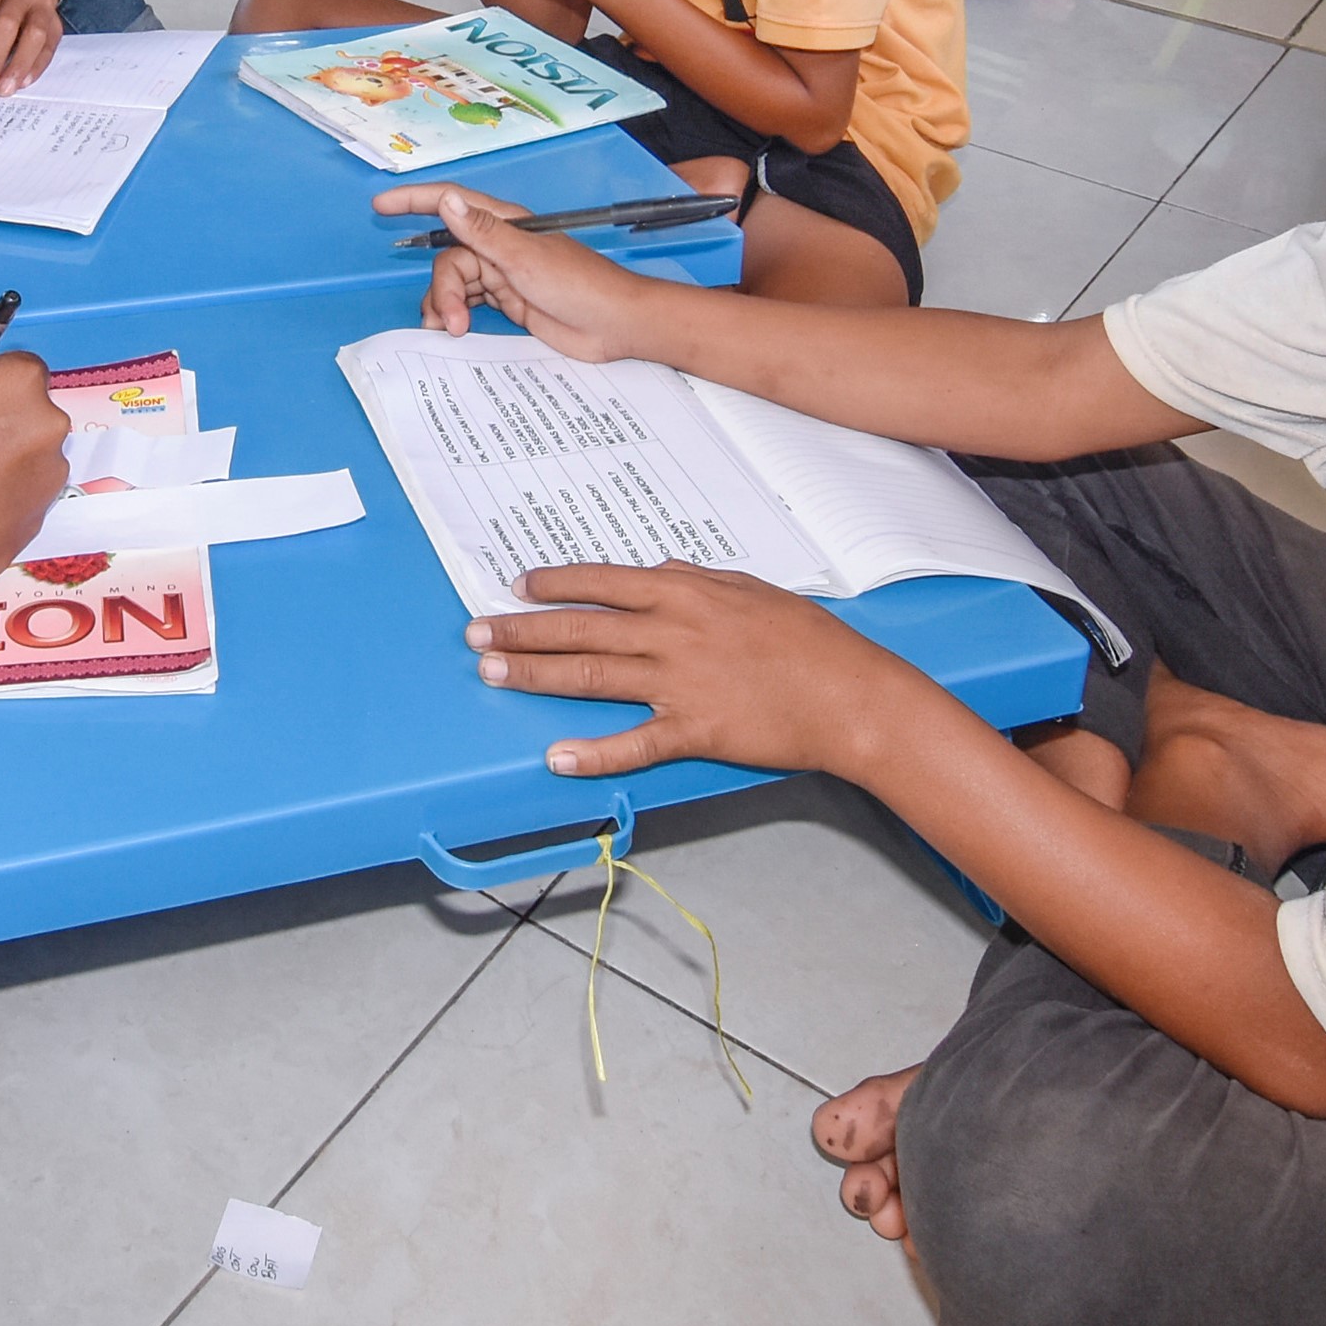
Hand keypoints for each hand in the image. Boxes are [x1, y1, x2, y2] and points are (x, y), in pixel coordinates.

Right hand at [0, 352, 68, 604]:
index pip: (17, 365)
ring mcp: (50, 475)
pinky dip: (4, 493)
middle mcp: (48, 426)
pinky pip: (25, 491)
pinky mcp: (41, 516)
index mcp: (20, 384)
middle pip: (29, 410)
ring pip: (30, 453)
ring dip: (5, 457)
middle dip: (0, 418)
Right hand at [371, 186, 670, 358]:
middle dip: (441, 289)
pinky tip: (456, 331)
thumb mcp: (526, 259)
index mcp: (506, 225)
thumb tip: (446, 200)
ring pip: (455, 284)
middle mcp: (501, 246)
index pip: (452, 203)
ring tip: (452, 330)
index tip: (380, 207)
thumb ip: (483, 233)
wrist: (616, 326)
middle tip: (449, 321)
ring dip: (445, 305)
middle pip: (449, 258)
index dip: (415, 201)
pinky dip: (456, 315)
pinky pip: (469, 303)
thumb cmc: (580, 285)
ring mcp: (505, 275)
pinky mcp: (509, 303)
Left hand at [465, 560, 902, 778]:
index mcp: (684, 592)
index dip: (554, 584)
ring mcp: (678, 682)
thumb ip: (699, 578)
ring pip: (590, 677)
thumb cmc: (808, 639)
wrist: (849, 693)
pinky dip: (593, 752)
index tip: (517, 587)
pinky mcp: (694, 730)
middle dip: (521, 630)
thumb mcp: (750, 589)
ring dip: (535, 675)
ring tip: (492, 674)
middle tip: (476, 633)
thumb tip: (661, 569)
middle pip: (580, 630)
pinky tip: (557, 756)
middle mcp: (671, 632)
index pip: (601, 582)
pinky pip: (633, 743)